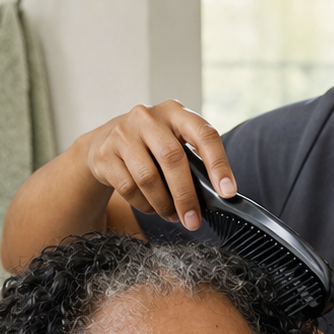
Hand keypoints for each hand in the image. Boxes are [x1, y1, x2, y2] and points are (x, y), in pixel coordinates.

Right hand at [84, 101, 235, 229]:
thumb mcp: (175, 142)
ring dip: (164, 205)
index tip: (227, 192)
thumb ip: (194, 160)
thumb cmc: (152, 147)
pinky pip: (129, 188)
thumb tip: (217, 195)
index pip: (203, 134)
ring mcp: (123, 133)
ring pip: (148, 178)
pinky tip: (151, 207)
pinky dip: (144, 205)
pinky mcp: (106, 153)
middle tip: (193, 221)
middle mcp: (148, 117)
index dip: (218, 164)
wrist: (106, 142)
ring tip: (173, 216)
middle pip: (173, 159)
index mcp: (176, 112)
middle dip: (186, 196)